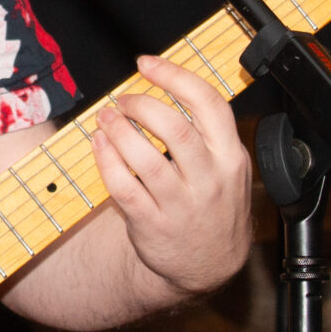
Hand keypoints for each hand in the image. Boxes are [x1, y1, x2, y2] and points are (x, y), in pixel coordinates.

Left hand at [88, 54, 252, 298]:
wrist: (208, 267)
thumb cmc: (214, 207)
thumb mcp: (229, 169)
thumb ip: (207, 133)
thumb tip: (167, 86)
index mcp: (231, 157)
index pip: (209, 103)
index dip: (174, 76)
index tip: (147, 64)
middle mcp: (210, 180)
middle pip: (175, 127)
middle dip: (141, 104)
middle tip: (124, 99)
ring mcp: (181, 205)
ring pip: (145, 158)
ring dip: (119, 130)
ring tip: (106, 118)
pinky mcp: (153, 224)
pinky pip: (124, 186)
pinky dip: (107, 161)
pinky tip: (100, 145)